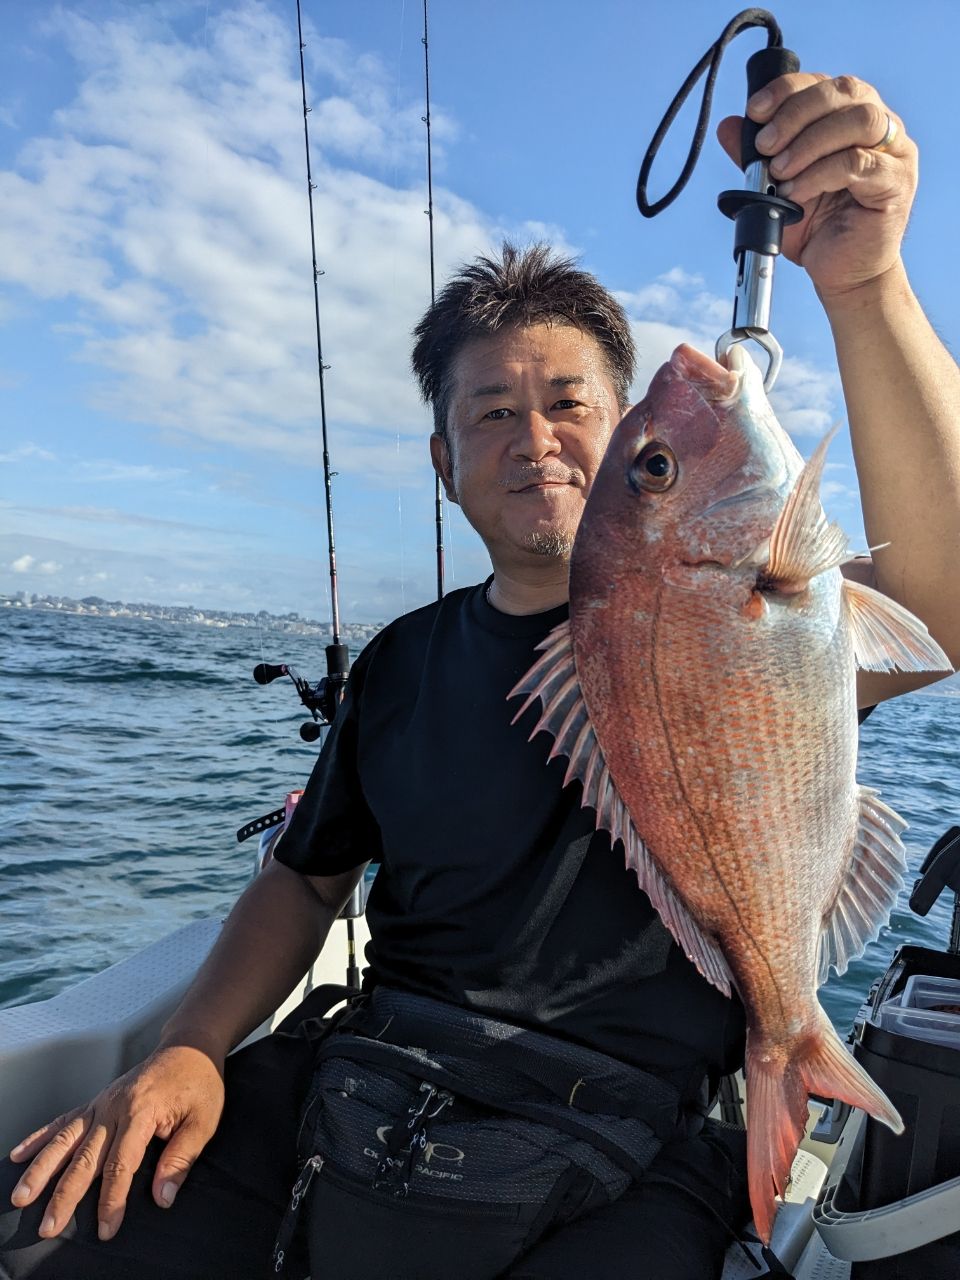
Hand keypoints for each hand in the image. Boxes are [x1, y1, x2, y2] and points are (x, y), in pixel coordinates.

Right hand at [7, 1044, 224, 1241]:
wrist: (189, 1046)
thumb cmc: (199, 1083)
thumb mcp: (204, 1120)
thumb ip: (181, 1158)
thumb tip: (162, 1198)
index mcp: (142, 1111)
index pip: (121, 1164)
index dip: (112, 1199)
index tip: (106, 1229)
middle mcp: (114, 1106)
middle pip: (85, 1158)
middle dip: (64, 1196)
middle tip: (48, 1227)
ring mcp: (101, 1102)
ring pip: (65, 1140)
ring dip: (41, 1170)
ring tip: (21, 1196)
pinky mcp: (97, 1101)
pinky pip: (64, 1121)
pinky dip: (40, 1138)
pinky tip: (19, 1155)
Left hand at [717, 74, 918, 299]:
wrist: (844, 275)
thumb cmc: (817, 230)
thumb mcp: (776, 188)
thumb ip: (756, 158)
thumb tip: (729, 126)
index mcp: (850, 118)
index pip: (823, 83)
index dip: (787, 90)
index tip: (755, 111)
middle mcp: (879, 127)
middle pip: (843, 91)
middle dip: (795, 114)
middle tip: (764, 146)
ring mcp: (894, 152)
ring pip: (858, 119)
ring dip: (810, 141)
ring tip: (780, 172)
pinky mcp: (896, 182)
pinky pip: (859, 164)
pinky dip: (820, 174)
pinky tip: (796, 193)